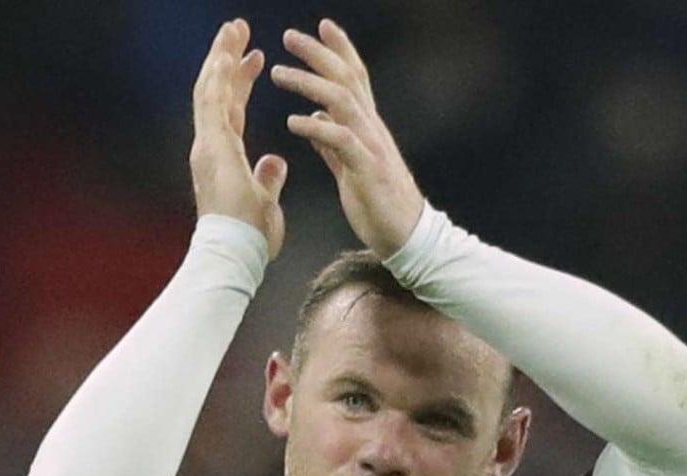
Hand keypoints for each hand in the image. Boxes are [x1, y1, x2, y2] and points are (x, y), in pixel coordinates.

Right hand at [191, 19, 287, 259]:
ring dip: (221, 58)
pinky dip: (220, 79)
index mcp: (224, 155)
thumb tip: (275, 162)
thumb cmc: (250, 235)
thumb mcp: (265, 200)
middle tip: (237, 29)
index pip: (231, 108)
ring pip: (210, 91)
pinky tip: (228, 56)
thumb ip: (267, 177)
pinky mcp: (211, 148)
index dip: (241, 81)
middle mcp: (210, 146)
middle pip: (216, 91)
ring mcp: (207, 145)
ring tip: (232, 29)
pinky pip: (213, 106)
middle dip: (226, 58)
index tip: (255, 57)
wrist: (236, 252)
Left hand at [271, 18, 424, 258]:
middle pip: (347, 79)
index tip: (321, 27)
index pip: (354, 79)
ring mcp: (371, 147)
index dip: (339, 51)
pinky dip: (316, 127)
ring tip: (279, 73)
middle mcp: (371, 130)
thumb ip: (333, 144)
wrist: (407, 237)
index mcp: (367, 128)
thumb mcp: (352, 169)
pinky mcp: (367, 169)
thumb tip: (317, 121)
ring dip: (309, 83)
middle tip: (289, 36)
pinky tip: (294, 121)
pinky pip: (341, 140)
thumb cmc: (381, 205)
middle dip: (319, 54)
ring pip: (342, 101)